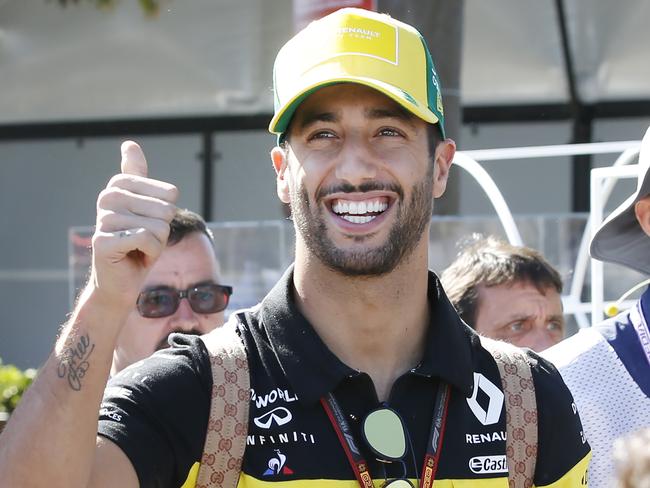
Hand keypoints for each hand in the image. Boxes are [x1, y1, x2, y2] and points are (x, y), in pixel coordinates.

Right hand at [90, 141, 178, 310]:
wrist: (120, 281)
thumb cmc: (137, 244)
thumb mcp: (145, 207)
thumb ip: (138, 176)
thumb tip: (129, 143)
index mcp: (119, 185)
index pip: (170, 194)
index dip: (167, 215)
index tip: (148, 224)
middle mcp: (107, 197)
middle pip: (166, 210)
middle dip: (162, 232)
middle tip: (144, 240)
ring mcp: (103, 219)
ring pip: (158, 228)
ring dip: (156, 245)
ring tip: (137, 249)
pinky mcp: (103, 242)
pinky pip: (147, 240)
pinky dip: (149, 254)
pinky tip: (133, 257)